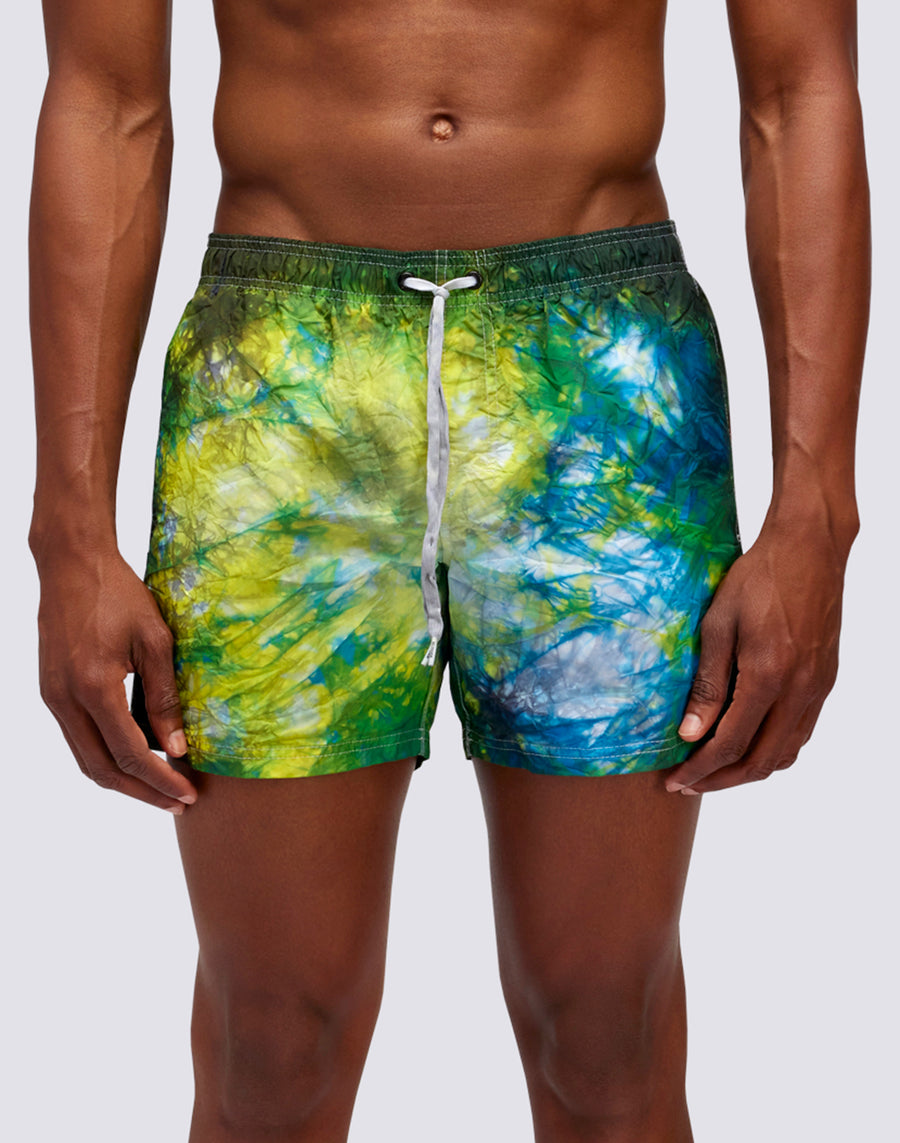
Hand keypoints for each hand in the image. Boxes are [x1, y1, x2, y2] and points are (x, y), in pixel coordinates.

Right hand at [35, 549, 197, 812]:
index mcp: (95, 687)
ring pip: (85, 759)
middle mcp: (66, 699)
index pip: (131, 754)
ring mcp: (53, 697)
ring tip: (159, 789)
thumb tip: (179, 747)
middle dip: (142, 793)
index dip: (161, 780)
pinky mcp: (51, 691)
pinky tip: (134, 758)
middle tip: (177, 803)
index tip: (189, 794)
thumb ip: (165, 697)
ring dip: (122, 780)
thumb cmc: (119, 595)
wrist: (72, 564)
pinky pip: (77, 739)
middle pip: (103, 770)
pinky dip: (105, 757)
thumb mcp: (156, 641)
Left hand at [665, 520, 850, 794]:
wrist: (809, 550)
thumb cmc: (757, 578)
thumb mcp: (718, 625)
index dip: (701, 769)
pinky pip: (800, 732)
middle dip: (721, 780)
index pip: (731, 744)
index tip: (673, 779)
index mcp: (769, 676)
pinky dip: (772, 749)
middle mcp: (800, 690)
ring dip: (749, 769)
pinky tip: (747, 742)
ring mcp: (818, 688)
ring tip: (713, 768)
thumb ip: (708, 684)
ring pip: (786, 753)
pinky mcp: (825, 681)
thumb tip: (690, 734)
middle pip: (761, 761)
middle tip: (688, 783)